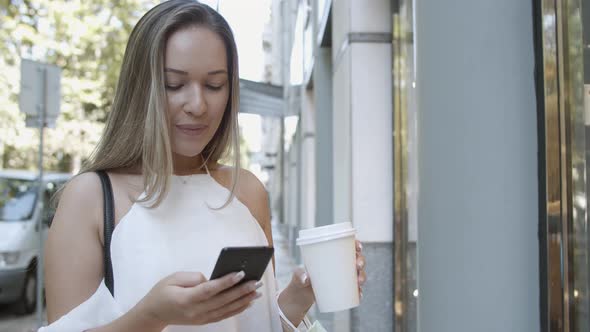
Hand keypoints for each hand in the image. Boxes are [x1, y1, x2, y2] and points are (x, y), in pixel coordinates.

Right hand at [136, 271, 263, 326]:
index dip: (226, 282)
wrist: (154, 313)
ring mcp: (201, 318)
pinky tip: (248, 302)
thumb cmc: (162, 292)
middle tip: (256, 281)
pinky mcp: (204, 321)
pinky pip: (224, 315)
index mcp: (186, 299)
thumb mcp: (173, 278)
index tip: (240, 273)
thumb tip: (212, 278)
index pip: (210, 289)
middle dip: (241, 291)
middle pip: (222, 301)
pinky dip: (237, 309)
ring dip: (244, 300)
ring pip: (226, 310)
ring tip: (257, 291)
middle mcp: (196, 311)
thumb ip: (193, 277)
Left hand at [288, 239, 366, 305]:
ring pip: (358, 273)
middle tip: (358, 265)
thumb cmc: (299, 279)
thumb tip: (305, 278)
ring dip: (362, 276)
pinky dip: (358, 292)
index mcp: (330, 255)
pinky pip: (354, 290)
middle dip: (361, 260)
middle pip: (356, 258)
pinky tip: (359, 294)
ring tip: (359, 281)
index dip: (356, 244)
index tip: (358, 247)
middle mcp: (339, 264)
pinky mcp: (342, 290)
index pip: (346, 246)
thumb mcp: (297, 275)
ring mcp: (342, 277)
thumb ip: (299, 275)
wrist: (300, 297)